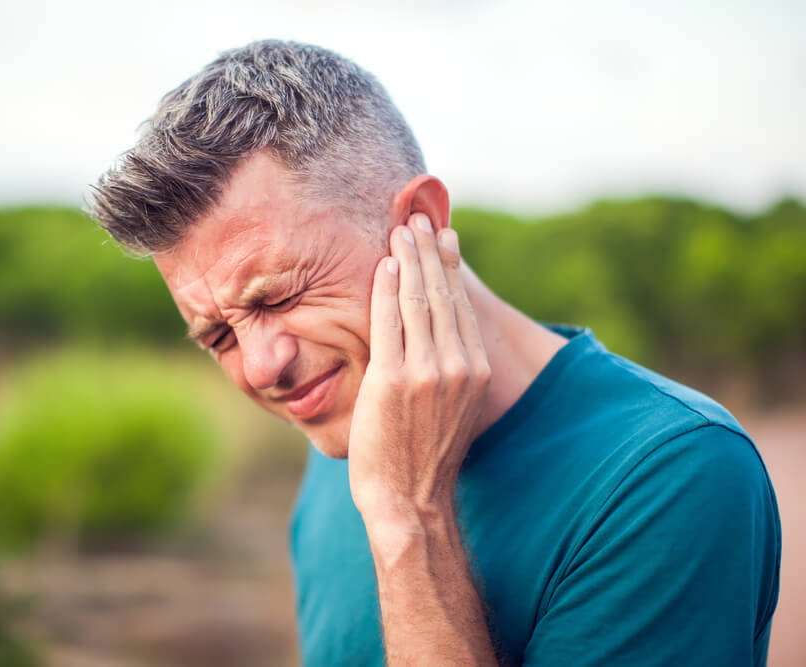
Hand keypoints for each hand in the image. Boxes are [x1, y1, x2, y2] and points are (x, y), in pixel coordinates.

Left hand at [348, 213, 490, 529]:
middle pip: (444, 294)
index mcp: (475, 371)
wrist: (410, 501)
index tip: (443, 238)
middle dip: (430, 251)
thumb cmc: (423, 457)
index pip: (461, 306)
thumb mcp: (451, 409)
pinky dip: (388, 289)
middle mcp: (459, 365)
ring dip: (409, 259)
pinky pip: (390, 322)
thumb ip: (447, 372)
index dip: (450, 267)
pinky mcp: (395, 380)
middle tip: (418, 219)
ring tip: (401, 229)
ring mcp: (428, 372)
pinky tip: (384, 264)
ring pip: (420, 300)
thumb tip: (436, 345)